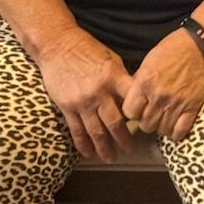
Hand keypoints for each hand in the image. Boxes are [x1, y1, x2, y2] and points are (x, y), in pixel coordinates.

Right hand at [34, 25, 133, 161]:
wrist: (57, 45)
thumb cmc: (87, 49)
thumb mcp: (111, 58)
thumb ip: (121, 79)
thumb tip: (134, 98)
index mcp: (113, 76)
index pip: (131, 100)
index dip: (140, 114)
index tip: (146, 125)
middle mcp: (99, 92)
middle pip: (115, 123)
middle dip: (124, 140)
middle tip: (130, 151)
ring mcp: (82, 101)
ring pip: (96, 131)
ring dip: (104, 148)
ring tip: (111, 158)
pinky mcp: (67, 107)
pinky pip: (77, 130)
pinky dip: (83, 145)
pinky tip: (88, 154)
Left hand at [122, 29, 203, 142]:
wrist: (201, 45)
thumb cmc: (173, 48)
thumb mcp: (149, 59)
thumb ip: (139, 79)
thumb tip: (132, 95)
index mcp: (145, 81)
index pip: (129, 112)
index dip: (132, 112)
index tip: (137, 108)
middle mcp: (158, 96)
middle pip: (145, 125)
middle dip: (146, 121)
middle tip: (151, 113)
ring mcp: (176, 103)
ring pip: (161, 130)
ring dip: (160, 127)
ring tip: (163, 118)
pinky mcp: (192, 108)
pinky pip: (179, 132)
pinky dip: (176, 132)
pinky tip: (175, 124)